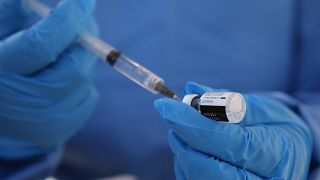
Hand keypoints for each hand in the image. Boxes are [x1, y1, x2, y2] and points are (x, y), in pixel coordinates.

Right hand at [0, 0, 98, 158]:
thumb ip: (10, 12)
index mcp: (2, 71)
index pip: (41, 46)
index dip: (67, 20)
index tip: (83, 2)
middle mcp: (26, 101)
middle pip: (74, 67)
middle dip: (83, 41)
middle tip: (79, 24)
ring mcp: (47, 121)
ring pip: (84, 80)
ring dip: (80, 59)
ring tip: (59, 55)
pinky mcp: (64, 128)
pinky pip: (88, 95)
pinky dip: (81, 81)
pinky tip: (61, 79)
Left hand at [154, 82, 311, 178]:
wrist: (289, 154)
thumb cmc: (275, 128)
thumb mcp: (261, 109)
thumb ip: (226, 101)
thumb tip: (191, 90)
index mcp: (276, 156)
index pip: (228, 143)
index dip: (192, 124)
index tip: (165, 106)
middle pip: (208, 169)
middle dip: (183, 141)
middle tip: (171, 117)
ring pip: (196, 178)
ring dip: (182, 150)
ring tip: (186, 129)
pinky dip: (184, 163)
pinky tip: (191, 147)